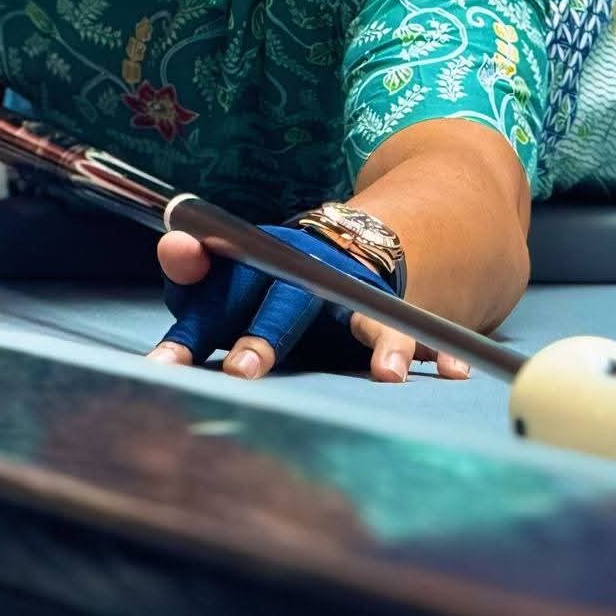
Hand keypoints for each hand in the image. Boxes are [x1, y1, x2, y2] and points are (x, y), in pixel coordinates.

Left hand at [146, 228, 470, 382]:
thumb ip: (195, 270)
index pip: (217, 296)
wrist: (361, 244)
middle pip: (287, 303)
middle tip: (243, 371)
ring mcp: (356, 290)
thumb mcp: (233, 275)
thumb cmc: (277, 279)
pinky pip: (418, 330)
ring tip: (387, 375)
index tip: (163, 365)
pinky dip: (437, 350)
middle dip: (266, 336)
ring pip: (367, 315)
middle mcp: (309, 274)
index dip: (190, 330)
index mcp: (261, 266)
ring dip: (380, 342)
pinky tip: (452, 371)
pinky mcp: (394, 308)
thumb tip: (173, 240)